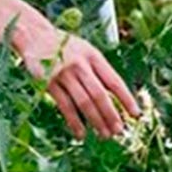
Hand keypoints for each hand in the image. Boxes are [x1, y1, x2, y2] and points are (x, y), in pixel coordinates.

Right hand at [19, 27, 140, 139]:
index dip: (126, 99)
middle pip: (99, 94)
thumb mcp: (86, 51)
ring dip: (95, 121)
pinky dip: (74, 122)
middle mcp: (81, 64)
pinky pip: (64, 106)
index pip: (114, 81)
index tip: (136, 114)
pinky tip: (81, 134)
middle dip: (111, 115)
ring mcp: (64, 74)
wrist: (35, 36)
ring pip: (83, 102)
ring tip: (104, 135)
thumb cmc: (65, 47)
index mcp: (94, 56)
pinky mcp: (49, 83)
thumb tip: (116, 97)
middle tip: (119, 131)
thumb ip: (99, 70)